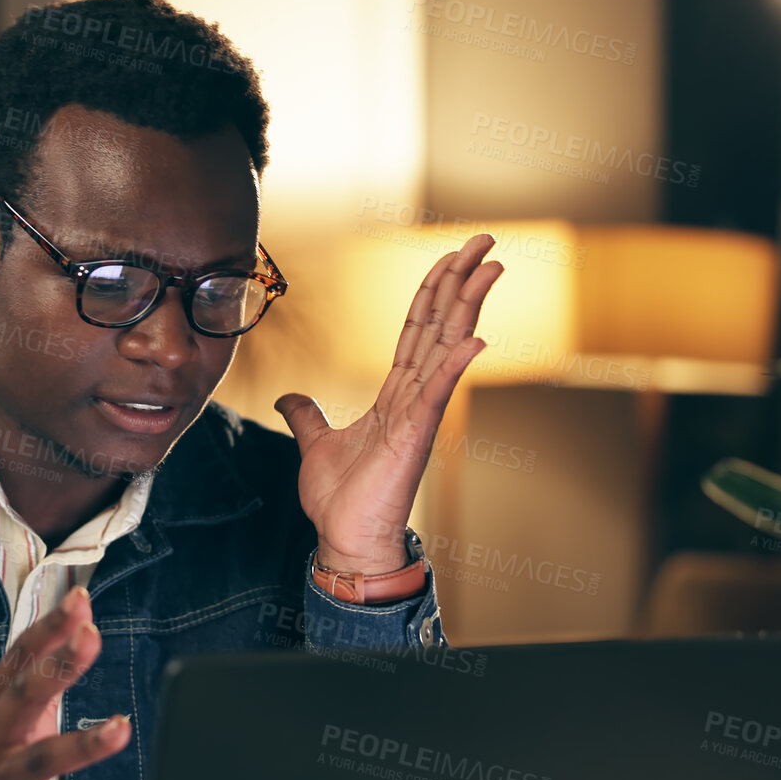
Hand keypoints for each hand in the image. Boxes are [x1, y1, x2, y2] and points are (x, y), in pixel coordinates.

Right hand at [0, 585, 131, 779]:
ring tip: (121, 728)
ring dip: (82, 745)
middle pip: (23, 697)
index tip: (79, 602)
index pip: (20, 657)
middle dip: (57, 667)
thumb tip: (81, 614)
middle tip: (90, 638)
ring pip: (41, 760)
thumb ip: (43, 664)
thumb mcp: (5, 707)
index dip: (50, 628)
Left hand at [274, 235, 503, 574]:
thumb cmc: (339, 499)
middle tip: (484, 240)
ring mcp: (419, 415)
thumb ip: (307, 416)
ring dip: (468, 306)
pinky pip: (437, 393)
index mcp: (394, 396)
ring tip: (490, 266)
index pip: (417, 331)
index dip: (433, 292)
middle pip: (440, 326)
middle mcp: (414, 398)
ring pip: (447, 348)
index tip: (450, 257)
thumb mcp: (315, 444)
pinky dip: (455, 365)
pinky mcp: (415, 437)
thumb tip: (290, 397)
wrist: (343, 539)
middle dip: (460, 281)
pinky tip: (475, 338)